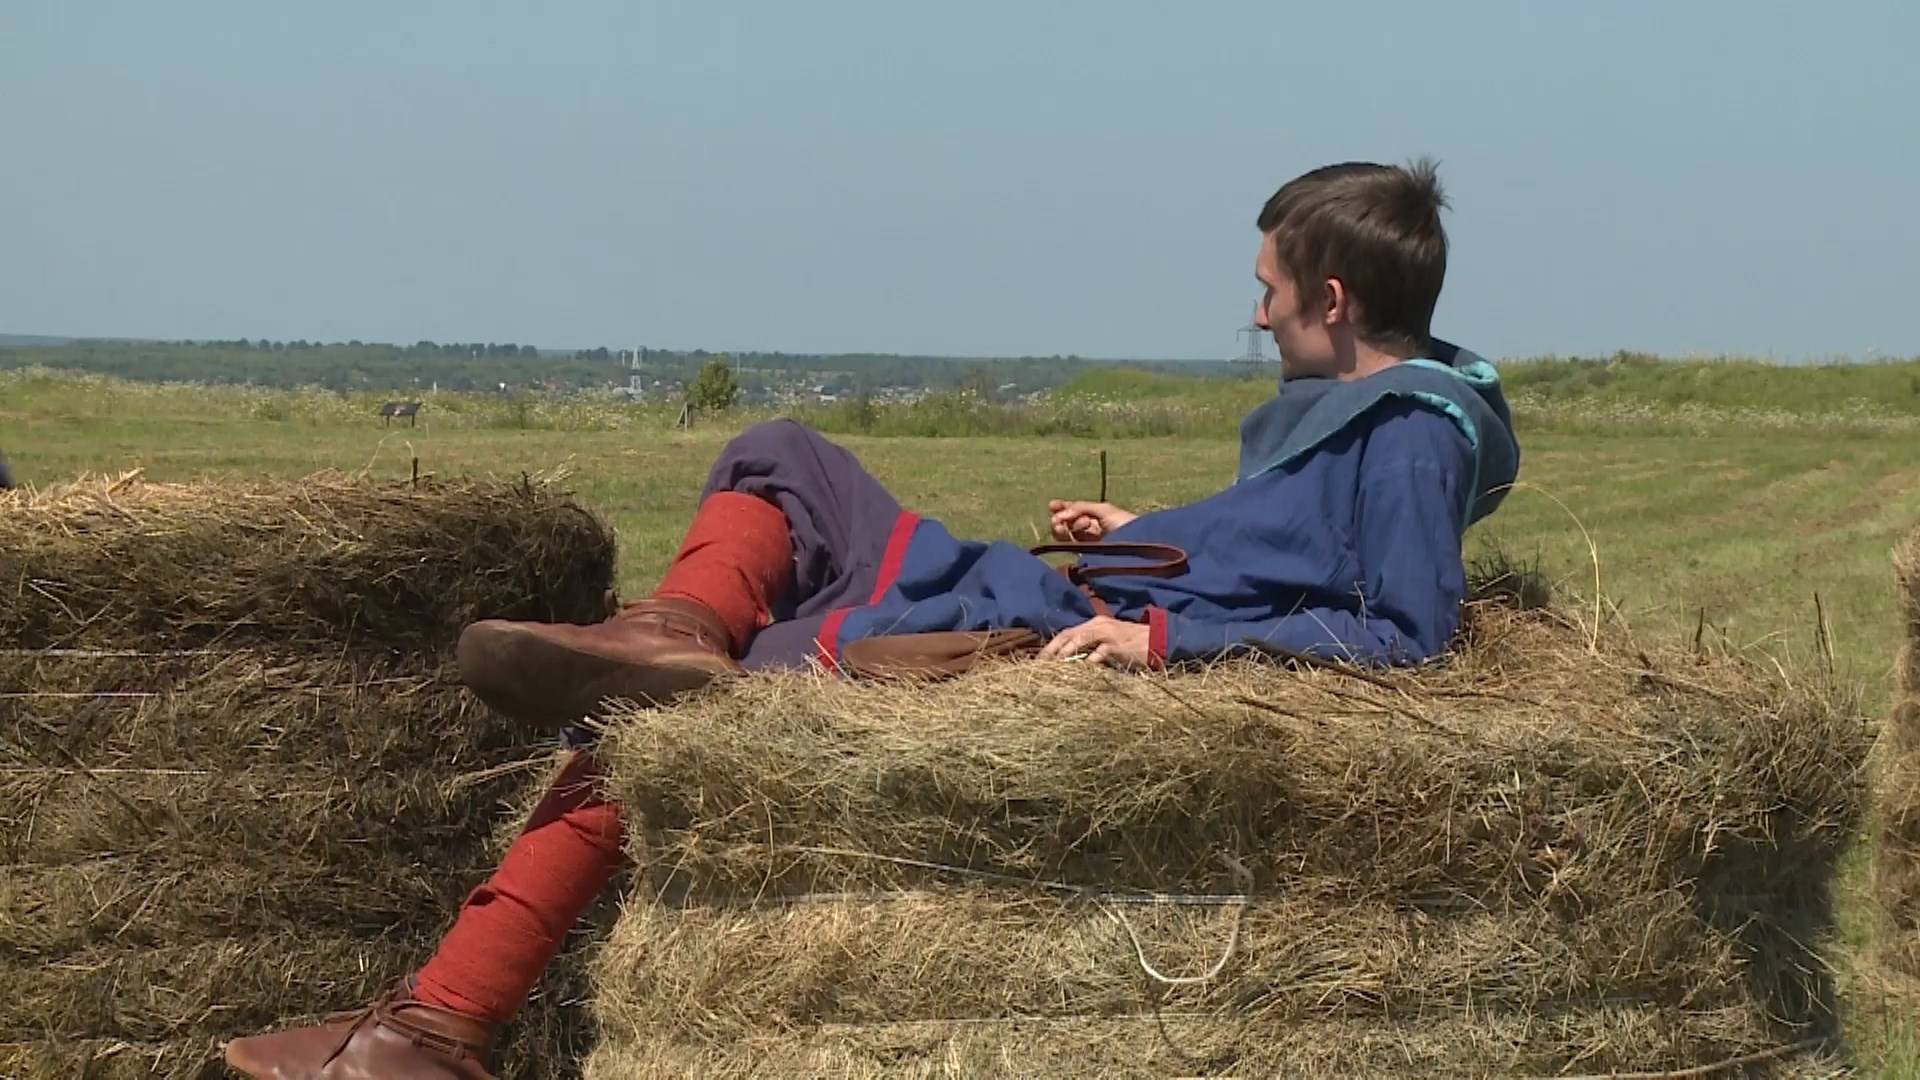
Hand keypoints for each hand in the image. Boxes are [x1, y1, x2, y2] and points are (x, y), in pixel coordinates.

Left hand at [1038, 616, 1152, 668]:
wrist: (1158, 639)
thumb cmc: (1132, 644)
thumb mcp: (1109, 641)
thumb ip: (1092, 647)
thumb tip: (1072, 661)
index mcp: (1094, 624)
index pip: (1066, 633)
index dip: (1051, 646)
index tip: (1039, 661)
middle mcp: (1098, 625)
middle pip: (1068, 635)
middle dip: (1052, 650)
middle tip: (1039, 666)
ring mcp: (1107, 634)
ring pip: (1079, 640)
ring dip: (1065, 654)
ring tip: (1053, 668)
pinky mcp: (1117, 645)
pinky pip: (1098, 653)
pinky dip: (1088, 662)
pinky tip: (1080, 673)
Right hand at [1047, 499, 1136, 540]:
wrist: (1138, 546)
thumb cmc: (1126, 524)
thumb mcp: (1104, 510)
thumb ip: (1081, 507)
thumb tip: (1059, 514)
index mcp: (1097, 516)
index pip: (1075, 511)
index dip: (1063, 508)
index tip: (1052, 505)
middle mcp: (1091, 529)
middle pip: (1068, 523)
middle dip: (1060, 518)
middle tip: (1057, 519)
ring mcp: (1088, 543)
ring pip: (1066, 535)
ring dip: (1060, 528)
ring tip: (1061, 526)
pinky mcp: (1087, 556)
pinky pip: (1070, 546)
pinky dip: (1065, 539)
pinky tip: (1065, 534)